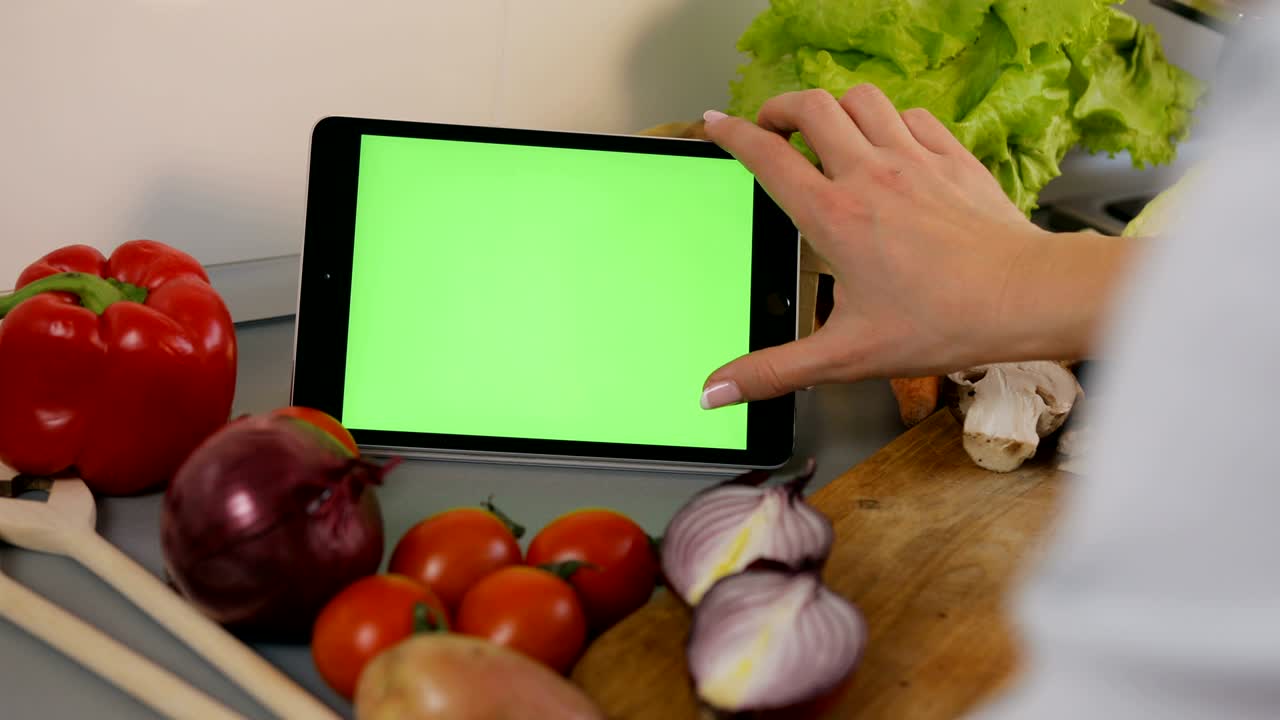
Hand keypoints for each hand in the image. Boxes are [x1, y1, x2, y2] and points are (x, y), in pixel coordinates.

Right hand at [698, 85, 1131, 408]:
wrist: (1024, 296)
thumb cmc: (941, 323)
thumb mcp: (846, 356)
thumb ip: (775, 370)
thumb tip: (716, 391)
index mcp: (833, 215)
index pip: (768, 156)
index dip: (733, 134)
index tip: (716, 125)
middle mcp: (869, 174)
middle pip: (811, 107)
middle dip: (780, 107)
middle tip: (770, 126)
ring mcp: (914, 159)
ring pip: (862, 99)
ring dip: (835, 107)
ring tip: (826, 129)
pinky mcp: (953, 158)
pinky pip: (913, 116)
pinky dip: (891, 120)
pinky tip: (891, 143)